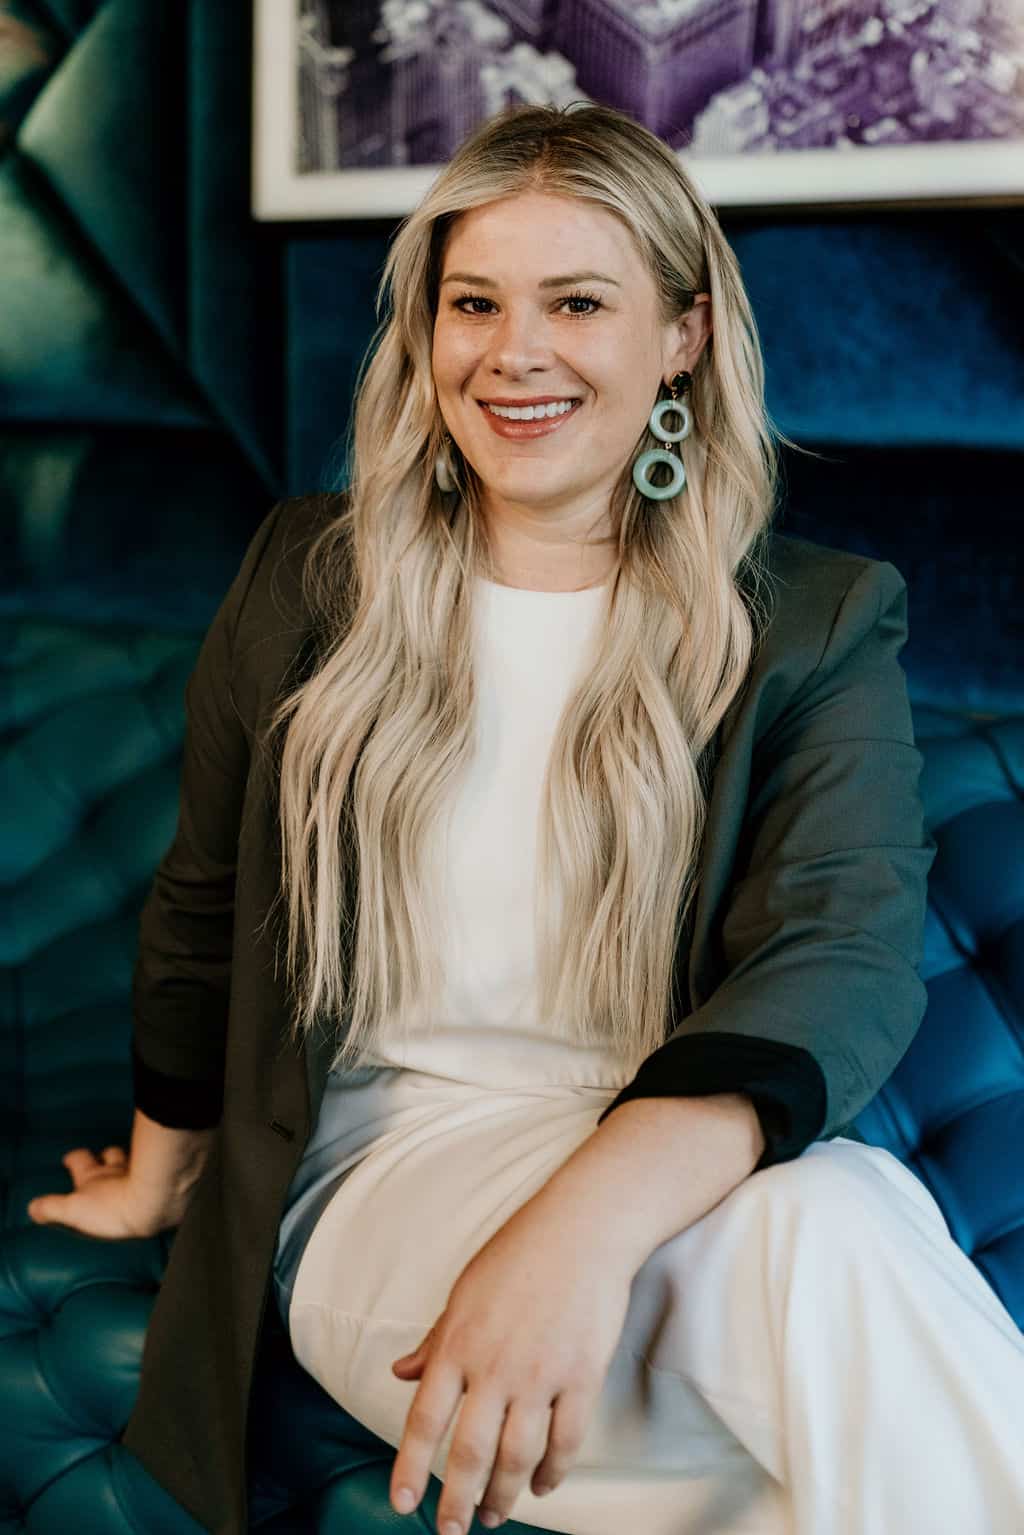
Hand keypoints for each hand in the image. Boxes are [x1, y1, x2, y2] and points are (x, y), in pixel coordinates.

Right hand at [26, 1146, 175, 1238]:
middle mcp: (117, 1170)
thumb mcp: (73, 1210)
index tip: (69, 1159)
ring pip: (134, 1161)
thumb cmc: (113, 1207)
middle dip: (105, 1156)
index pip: (79, 1158)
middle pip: (111, 1154)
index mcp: (93, 1175)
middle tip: (102, 1160)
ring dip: (130, 1164)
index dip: (74, 1157)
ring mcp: (141, 1173)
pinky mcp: (160, 1181)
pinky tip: (155, 1184)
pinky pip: (156, 1173)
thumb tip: (32, 1207)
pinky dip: (153, 1176)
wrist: (155, 1204)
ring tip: (130, 1171)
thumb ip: (52, 1208)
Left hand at [388, 1188, 633, 1532]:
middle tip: (451, 1531)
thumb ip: (435, 1339)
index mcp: (458, 1344)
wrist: (583, 1228)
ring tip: (494, 1515)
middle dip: (457, 1501)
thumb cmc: (519, 1253)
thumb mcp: (465, 1292)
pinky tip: (541, 1485)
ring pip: (517, 1456)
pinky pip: (565, 1441)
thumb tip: (401, 1373)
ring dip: (504, 1495)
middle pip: (471, 1452)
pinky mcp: (582, 1376)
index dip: (410, 1468)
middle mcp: (496, 1366)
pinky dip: (552, 1471)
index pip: (425, 1420)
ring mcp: (541, 1374)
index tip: (402, 1504)